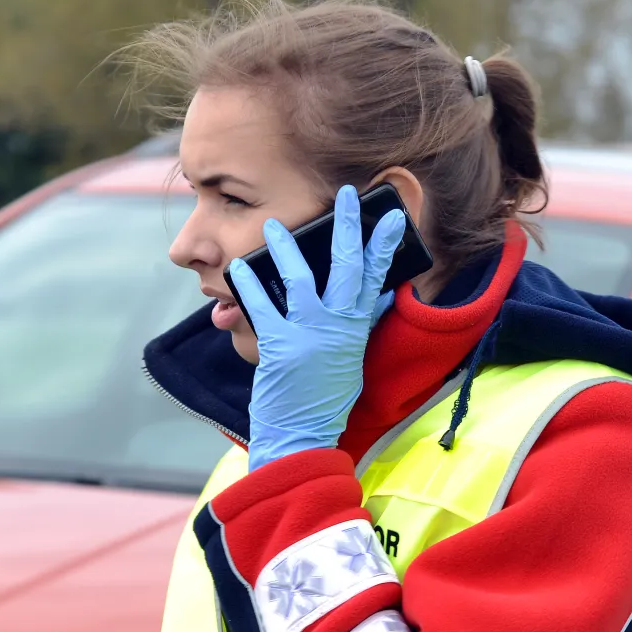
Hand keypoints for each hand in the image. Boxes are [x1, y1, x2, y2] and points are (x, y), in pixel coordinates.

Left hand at [229, 186, 405, 470]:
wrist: (301, 437)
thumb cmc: (324, 400)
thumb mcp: (351, 361)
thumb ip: (360, 327)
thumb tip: (379, 299)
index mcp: (357, 330)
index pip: (377, 278)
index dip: (385, 245)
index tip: (393, 217)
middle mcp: (338, 328)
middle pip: (347, 267)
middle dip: (347, 227)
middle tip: (347, 195)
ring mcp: (309, 335)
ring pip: (302, 279)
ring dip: (287, 249)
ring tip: (276, 225)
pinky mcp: (280, 346)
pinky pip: (261, 306)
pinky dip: (248, 285)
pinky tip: (238, 268)